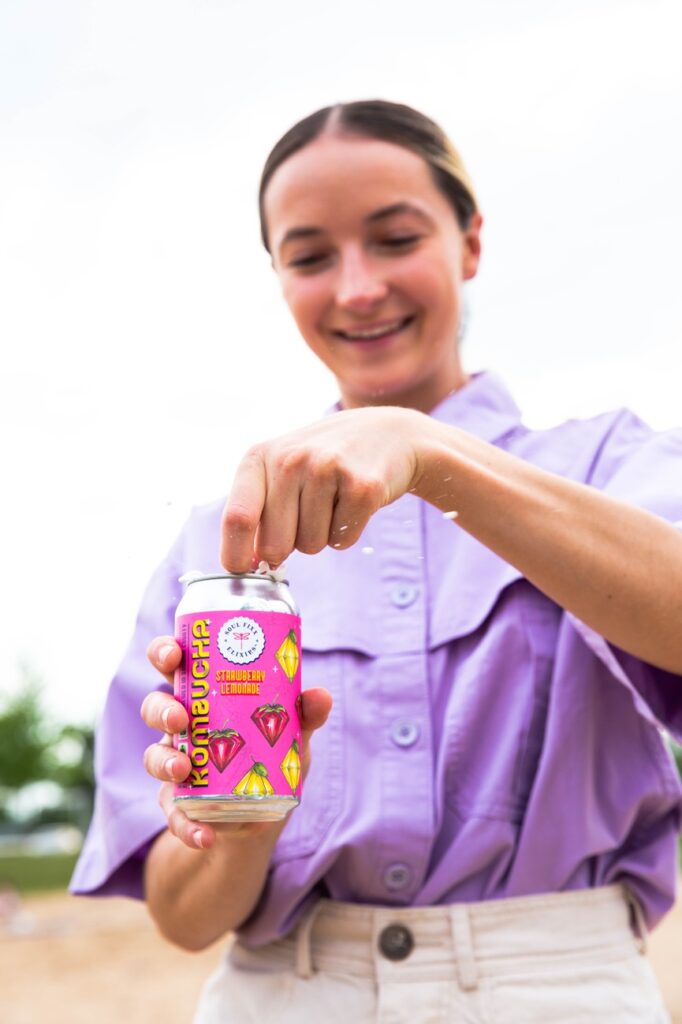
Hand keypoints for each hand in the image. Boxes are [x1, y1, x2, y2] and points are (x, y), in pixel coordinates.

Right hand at [141, 636, 331, 849]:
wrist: (265, 811)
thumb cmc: (272, 751)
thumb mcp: (292, 732)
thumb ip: (304, 714)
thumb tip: (321, 696)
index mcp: (203, 694)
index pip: (173, 664)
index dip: (165, 652)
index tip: (173, 653)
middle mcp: (182, 725)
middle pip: (155, 707)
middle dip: (161, 709)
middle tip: (179, 717)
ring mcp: (176, 763)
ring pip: (154, 757)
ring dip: (164, 763)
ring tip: (183, 770)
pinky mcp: (179, 803)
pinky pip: (173, 814)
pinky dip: (186, 826)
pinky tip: (205, 836)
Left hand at [221, 406, 425, 571]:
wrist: (389, 433)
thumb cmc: (324, 460)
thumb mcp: (282, 469)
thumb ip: (258, 510)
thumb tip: (247, 562)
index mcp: (260, 456)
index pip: (237, 517)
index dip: (234, 553)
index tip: (239, 571)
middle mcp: (290, 459)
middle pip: (274, 544)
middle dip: (289, 546)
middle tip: (306, 515)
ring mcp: (327, 469)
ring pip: (310, 546)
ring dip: (323, 534)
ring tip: (334, 500)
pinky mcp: (362, 486)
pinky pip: (342, 541)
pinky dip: (348, 531)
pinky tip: (353, 500)